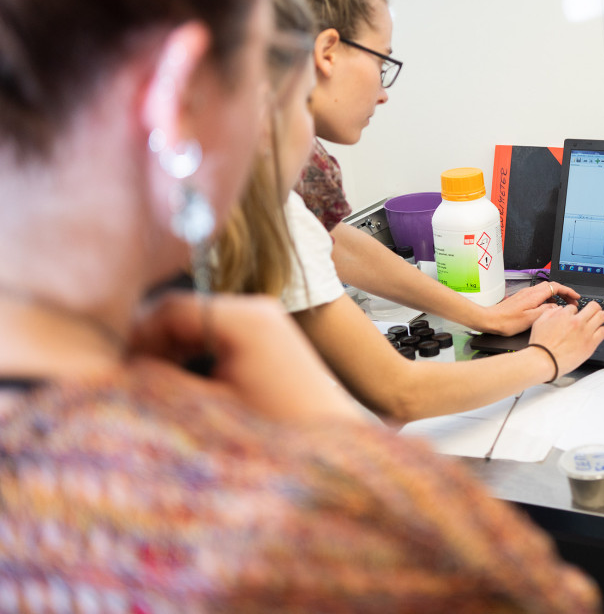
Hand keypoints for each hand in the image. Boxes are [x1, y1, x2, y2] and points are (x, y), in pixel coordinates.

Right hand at [130, 292, 363, 423]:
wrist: (334, 450)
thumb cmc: (273, 432)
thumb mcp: (207, 407)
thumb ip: (159, 381)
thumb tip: (120, 368)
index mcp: (245, 318)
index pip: (170, 308)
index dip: (136, 337)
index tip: (115, 369)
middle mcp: (259, 308)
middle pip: (185, 313)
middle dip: (153, 346)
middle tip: (129, 380)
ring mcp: (269, 320)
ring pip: (200, 325)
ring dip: (174, 352)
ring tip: (154, 388)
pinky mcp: (273, 337)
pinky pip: (221, 336)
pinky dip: (198, 356)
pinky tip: (185, 387)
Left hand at [480, 281, 580, 335]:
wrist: (491, 320)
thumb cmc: (507, 321)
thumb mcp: (531, 319)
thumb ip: (547, 311)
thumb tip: (558, 307)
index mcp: (534, 295)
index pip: (556, 287)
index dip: (568, 291)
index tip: (576, 297)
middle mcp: (530, 292)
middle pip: (552, 286)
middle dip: (564, 293)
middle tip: (572, 302)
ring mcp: (525, 294)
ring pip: (546, 291)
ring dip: (556, 296)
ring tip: (562, 306)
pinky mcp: (522, 298)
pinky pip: (539, 295)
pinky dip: (548, 300)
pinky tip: (548, 309)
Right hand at [527, 301, 603, 377]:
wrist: (545, 361)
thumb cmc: (540, 345)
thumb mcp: (539, 322)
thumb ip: (550, 312)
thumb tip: (559, 309)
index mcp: (564, 315)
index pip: (575, 307)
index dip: (575, 311)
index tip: (576, 316)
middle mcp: (577, 322)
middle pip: (594, 306)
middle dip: (595, 307)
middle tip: (596, 311)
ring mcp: (585, 332)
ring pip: (602, 316)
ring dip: (603, 315)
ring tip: (603, 317)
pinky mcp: (591, 344)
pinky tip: (601, 331)